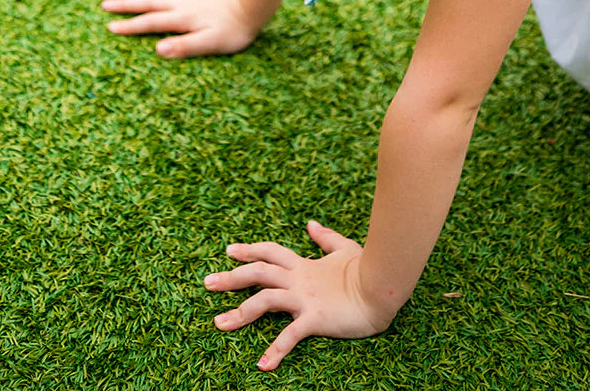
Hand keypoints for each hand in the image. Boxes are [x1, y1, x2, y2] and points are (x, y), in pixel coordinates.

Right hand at [101, 0, 259, 58]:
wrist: (254, 7)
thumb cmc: (233, 31)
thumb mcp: (209, 44)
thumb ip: (184, 47)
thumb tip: (158, 50)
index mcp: (181, 18)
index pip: (150, 22)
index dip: (129, 26)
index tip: (110, 27)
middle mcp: (183, 4)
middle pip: (149, 2)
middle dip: (126, 4)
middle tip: (105, 4)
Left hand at [204, 220, 395, 370]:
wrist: (383, 287)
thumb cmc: (367, 269)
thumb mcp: (344, 248)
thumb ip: (325, 237)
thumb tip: (311, 224)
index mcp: (303, 265)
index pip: (269, 252)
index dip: (249, 250)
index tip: (229, 251)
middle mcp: (298, 280)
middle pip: (258, 273)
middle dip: (230, 277)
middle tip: (206, 282)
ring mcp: (305, 299)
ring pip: (264, 300)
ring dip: (239, 312)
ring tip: (219, 324)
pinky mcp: (315, 319)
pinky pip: (291, 336)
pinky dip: (276, 351)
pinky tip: (263, 365)